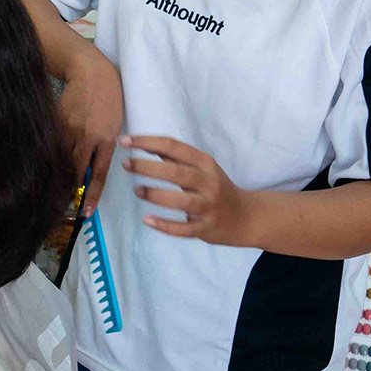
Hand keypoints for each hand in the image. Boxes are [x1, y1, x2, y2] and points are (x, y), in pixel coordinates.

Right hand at [61, 52, 123, 215]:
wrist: (91, 73)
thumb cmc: (109, 98)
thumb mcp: (114, 124)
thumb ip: (104, 146)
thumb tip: (91, 168)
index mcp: (106, 139)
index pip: (98, 174)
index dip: (92, 195)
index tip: (86, 212)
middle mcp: (87, 137)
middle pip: (76, 171)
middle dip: (72, 188)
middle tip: (68, 203)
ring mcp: (70, 130)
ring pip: (62, 159)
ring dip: (61, 172)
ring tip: (58, 183)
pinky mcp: (57, 122)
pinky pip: (54, 145)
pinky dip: (53, 155)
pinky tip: (51, 159)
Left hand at [121, 135, 254, 245]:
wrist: (246, 217)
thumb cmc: (214, 187)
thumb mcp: (200, 167)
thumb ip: (174, 157)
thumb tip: (143, 143)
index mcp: (205, 162)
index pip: (173, 146)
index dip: (147, 142)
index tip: (124, 141)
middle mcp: (208, 182)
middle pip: (176, 172)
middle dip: (148, 167)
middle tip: (126, 164)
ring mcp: (209, 206)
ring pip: (181, 200)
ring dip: (156, 194)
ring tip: (137, 190)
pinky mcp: (206, 228)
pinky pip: (184, 228)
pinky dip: (165, 225)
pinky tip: (147, 220)